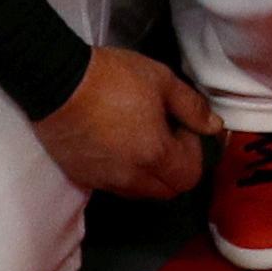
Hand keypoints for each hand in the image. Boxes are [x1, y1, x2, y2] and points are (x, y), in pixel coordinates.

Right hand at [34, 42, 213, 199]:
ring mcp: (104, 181)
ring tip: (141, 139)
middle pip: (167, 191)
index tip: (182, 127)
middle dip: (176, 168)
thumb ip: (192, 107)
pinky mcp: (82, 178)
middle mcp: (131, 177)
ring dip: (151, 175)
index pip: (190, 176)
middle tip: (165, 135)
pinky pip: (114, 187)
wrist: (57, 83)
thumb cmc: (113, 78)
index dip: (194, 153)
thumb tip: (214, 127)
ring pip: (141, 192)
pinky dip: (125, 175)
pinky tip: (117, 146)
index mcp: (155, 154)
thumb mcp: (162, 81)